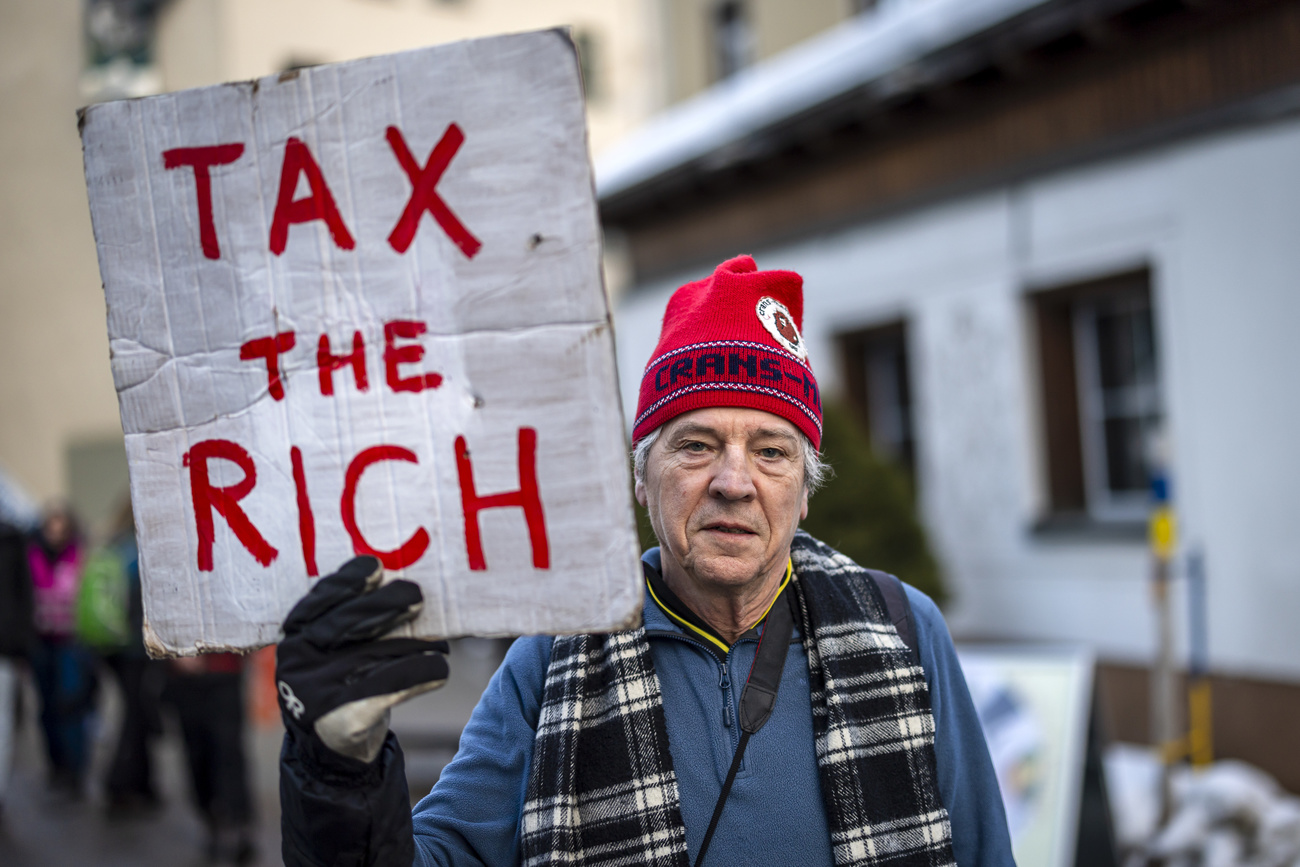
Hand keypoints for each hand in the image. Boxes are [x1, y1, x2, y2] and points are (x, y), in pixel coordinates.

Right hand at [276, 556, 448, 763]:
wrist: (332, 749)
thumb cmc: (341, 683)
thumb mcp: (333, 652)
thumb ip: (354, 623)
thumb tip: (404, 587)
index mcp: (294, 638)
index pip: (317, 602)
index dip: (347, 582)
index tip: (376, 568)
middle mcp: (299, 663)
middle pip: (346, 625)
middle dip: (386, 606)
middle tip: (417, 596)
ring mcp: (317, 692)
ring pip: (376, 655)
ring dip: (415, 645)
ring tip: (440, 642)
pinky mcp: (344, 718)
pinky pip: (391, 687)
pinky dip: (420, 674)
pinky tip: (438, 669)